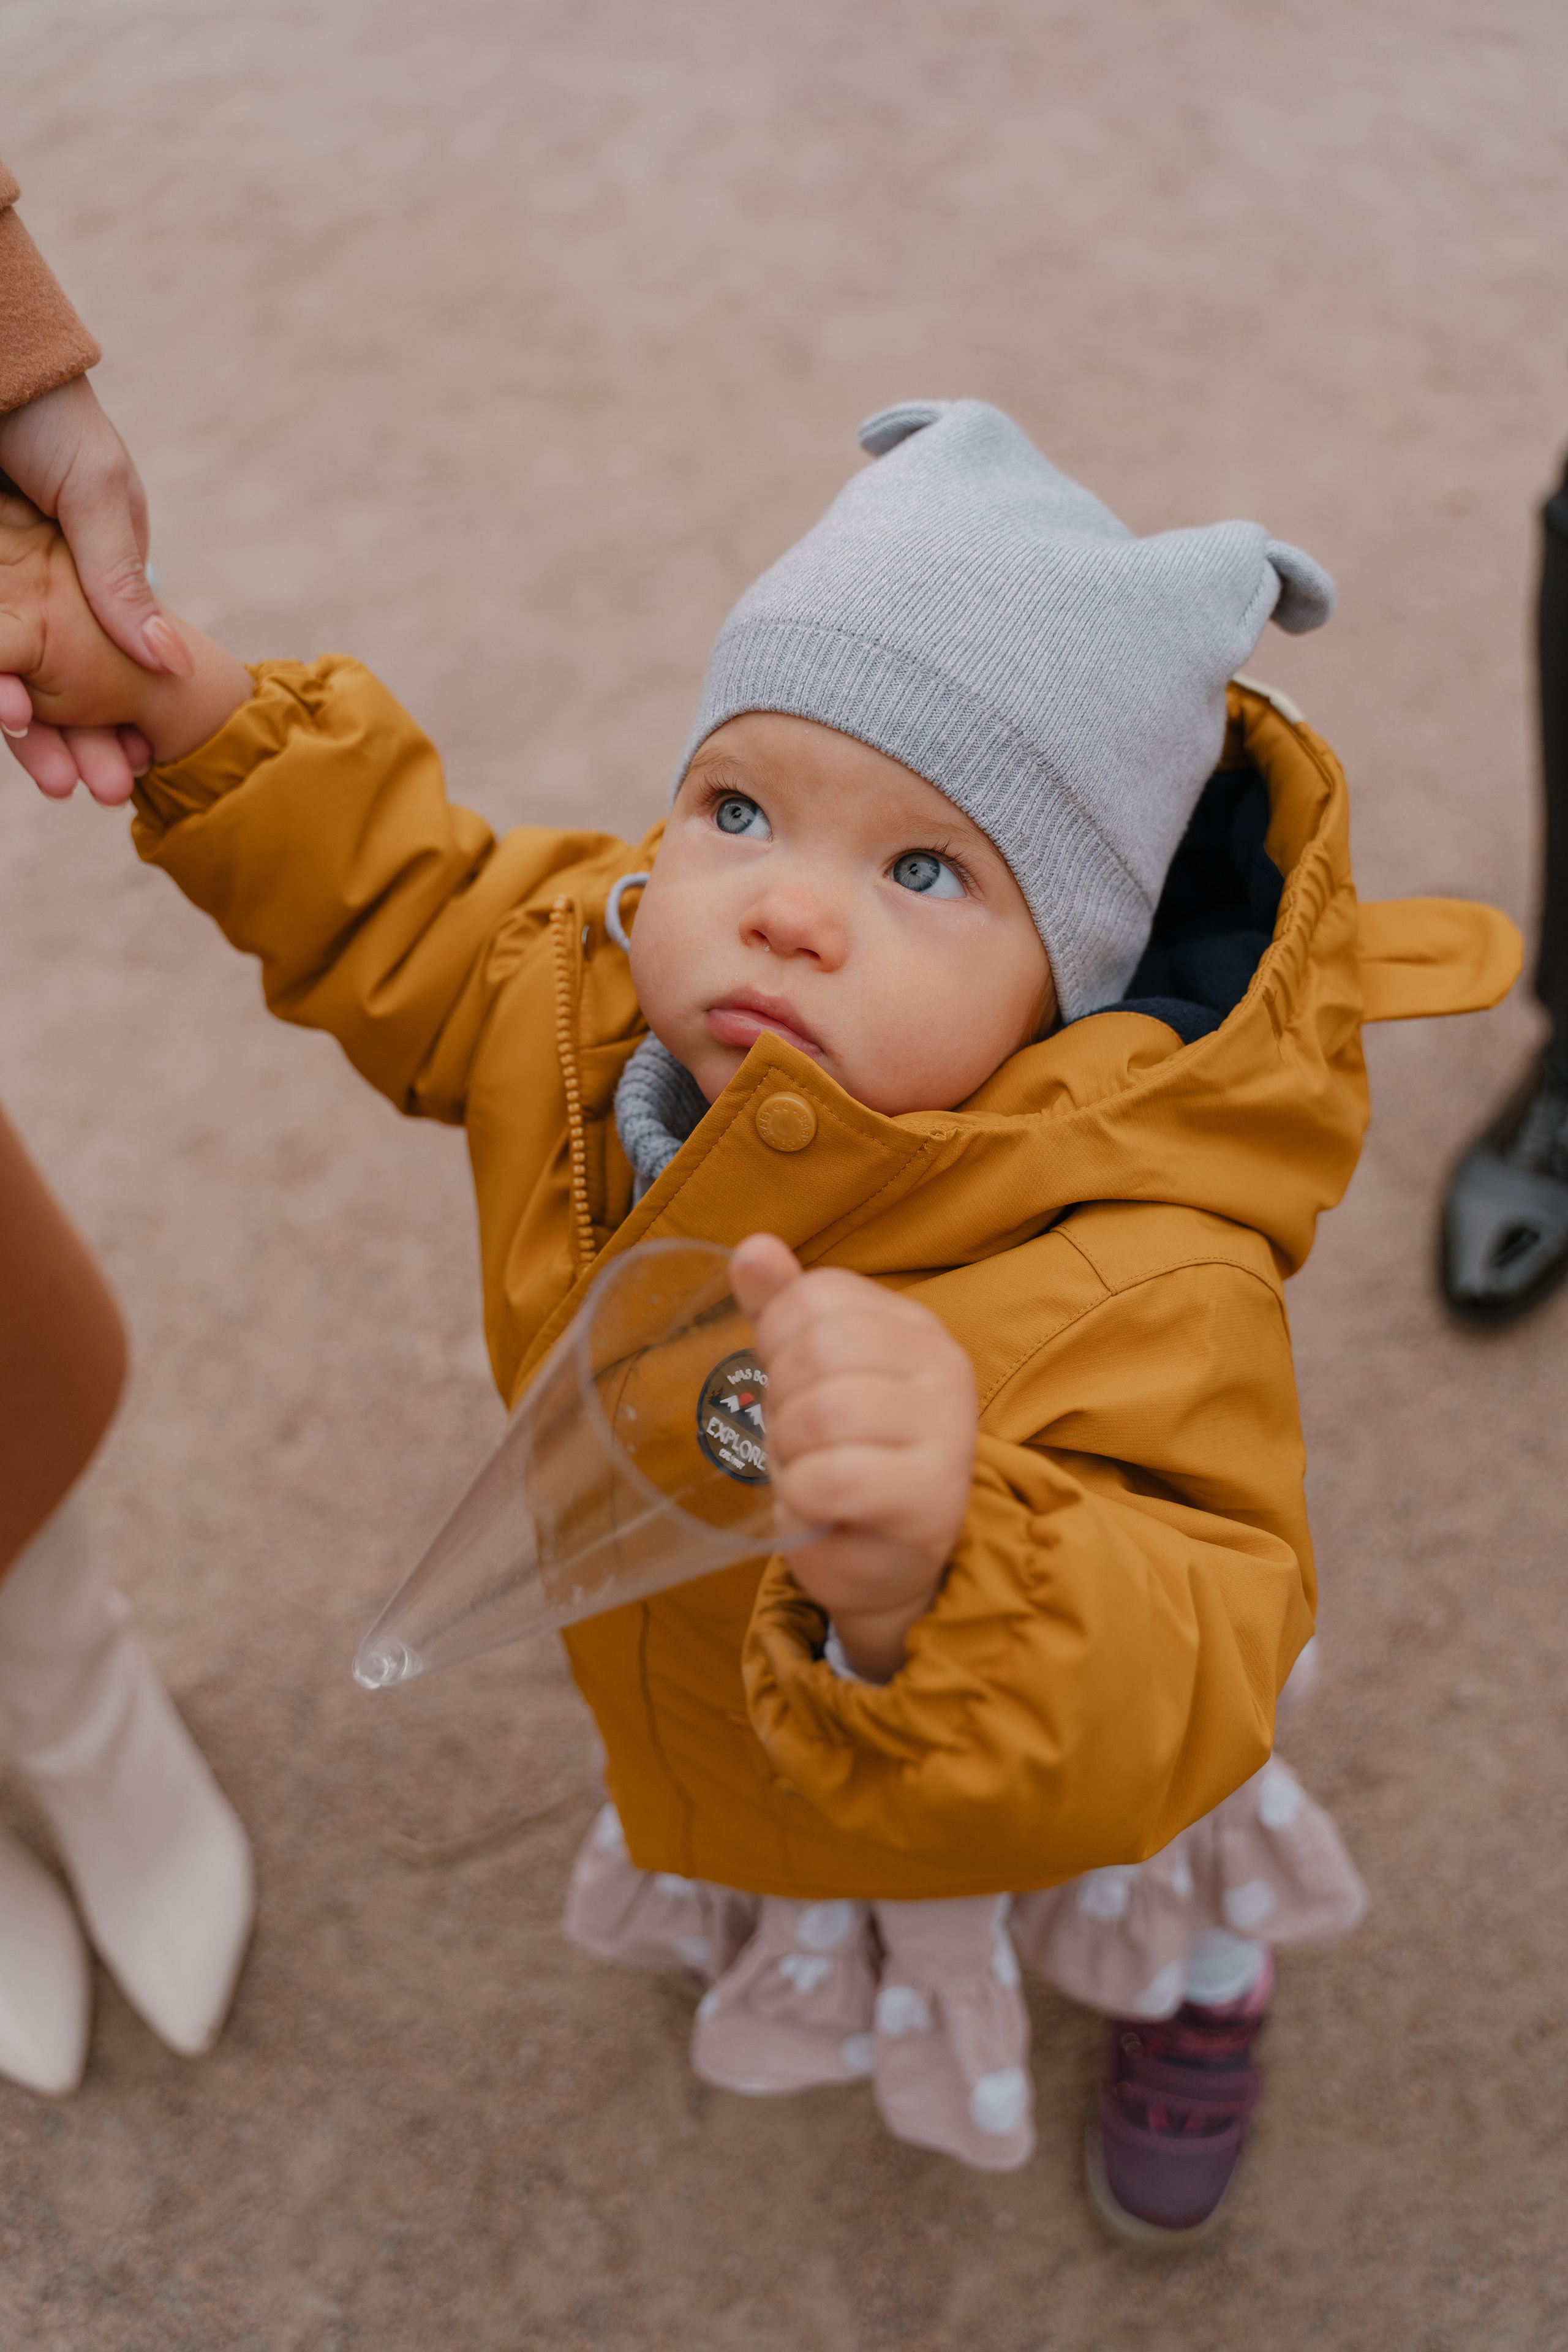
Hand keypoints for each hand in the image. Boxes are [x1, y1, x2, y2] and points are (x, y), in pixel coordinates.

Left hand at [0, 376, 184, 802]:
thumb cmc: (46, 415)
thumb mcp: (97, 495)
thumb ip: (122, 583)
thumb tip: (168, 665)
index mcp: (87, 572)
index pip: (109, 659)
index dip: (119, 714)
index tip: (134, 764)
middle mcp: (39, 589)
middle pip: (58, 681)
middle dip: (79, 741)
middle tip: (97, 792)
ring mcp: (0, 590)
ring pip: (10, 675)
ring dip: (31, 733)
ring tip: (53, 781)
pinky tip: (8, 713)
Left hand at [731, 1232, 977, 1680]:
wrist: (883, 1561)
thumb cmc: (846, 1459)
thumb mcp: (812, 1377)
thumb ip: (784, 1310)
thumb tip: (752, 1249)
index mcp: (914, 1326)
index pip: (818, 1295)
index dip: (777, 1342)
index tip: (792, 1386)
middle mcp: (944, 1365)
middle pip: (820, 1349)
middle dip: (783, 1402)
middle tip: (800, 1440)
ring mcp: (946, 1431)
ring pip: (823, 1412)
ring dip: (791, 1454)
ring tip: (813, 1473)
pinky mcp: (930, 1497)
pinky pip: (832, 1477)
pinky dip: (803, 1496)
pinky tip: (820, 1506)